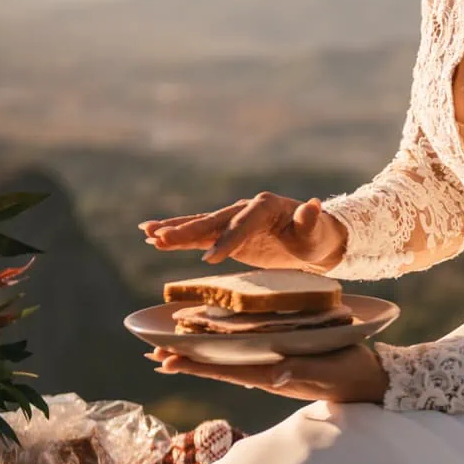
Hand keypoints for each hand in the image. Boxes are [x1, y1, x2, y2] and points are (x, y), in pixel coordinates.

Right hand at [139, 192, 347, 271]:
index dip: (227, 240)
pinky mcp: (225, 233)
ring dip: (174, 230)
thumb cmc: (315, 237)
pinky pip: (198, 234)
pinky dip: (177, 236)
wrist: (312, 239)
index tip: (211, 259)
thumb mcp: (316, 232)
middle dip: (188, 231)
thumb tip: (313, 204)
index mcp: (265, 206)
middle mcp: (244, 209)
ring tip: (147, 234)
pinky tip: (152, 239)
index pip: (243, 223)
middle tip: (160, 239)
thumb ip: (310, 220)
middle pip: (214, 220)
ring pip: (200, 225)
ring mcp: (233, 220)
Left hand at [146, 340, 388, 404]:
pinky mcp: (282, 364)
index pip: (226, 369)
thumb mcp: (331, 371)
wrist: (373, 382)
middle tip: (153, 355)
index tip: (165, 360)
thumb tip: (275, 374)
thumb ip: (304, 372)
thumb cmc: (354, 374)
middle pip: (219, 367)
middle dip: (187, 361)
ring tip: (171, 353)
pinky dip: (223, 353)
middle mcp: (268, 374)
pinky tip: (213, 348)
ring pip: (228, 363)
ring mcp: (274, 370)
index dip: (195, 365)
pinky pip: (245, 358)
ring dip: (199, 358)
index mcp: (274, 374)